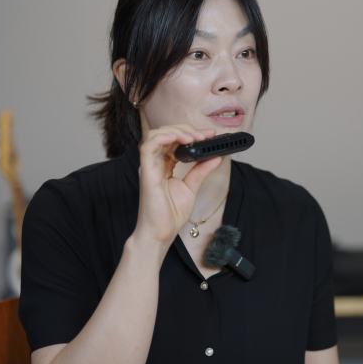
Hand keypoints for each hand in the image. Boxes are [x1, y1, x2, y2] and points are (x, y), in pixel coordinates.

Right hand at [133, 125, 222, 245]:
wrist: (161, 233)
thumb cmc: (170, 214)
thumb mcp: (192, 188)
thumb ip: (201, 170)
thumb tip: (215, 156)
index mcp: (164, 165)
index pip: (175, 141)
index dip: (192, 134)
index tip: (210, 134)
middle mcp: (155, 163)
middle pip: (166, 134)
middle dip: (186, 130)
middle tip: (204, 136)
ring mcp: (149, 166)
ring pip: (156, 135)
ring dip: (176, 131)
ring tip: (193, 137)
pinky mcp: (146, 172)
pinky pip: (148, 147)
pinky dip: (163, 137)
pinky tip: (178, 138)